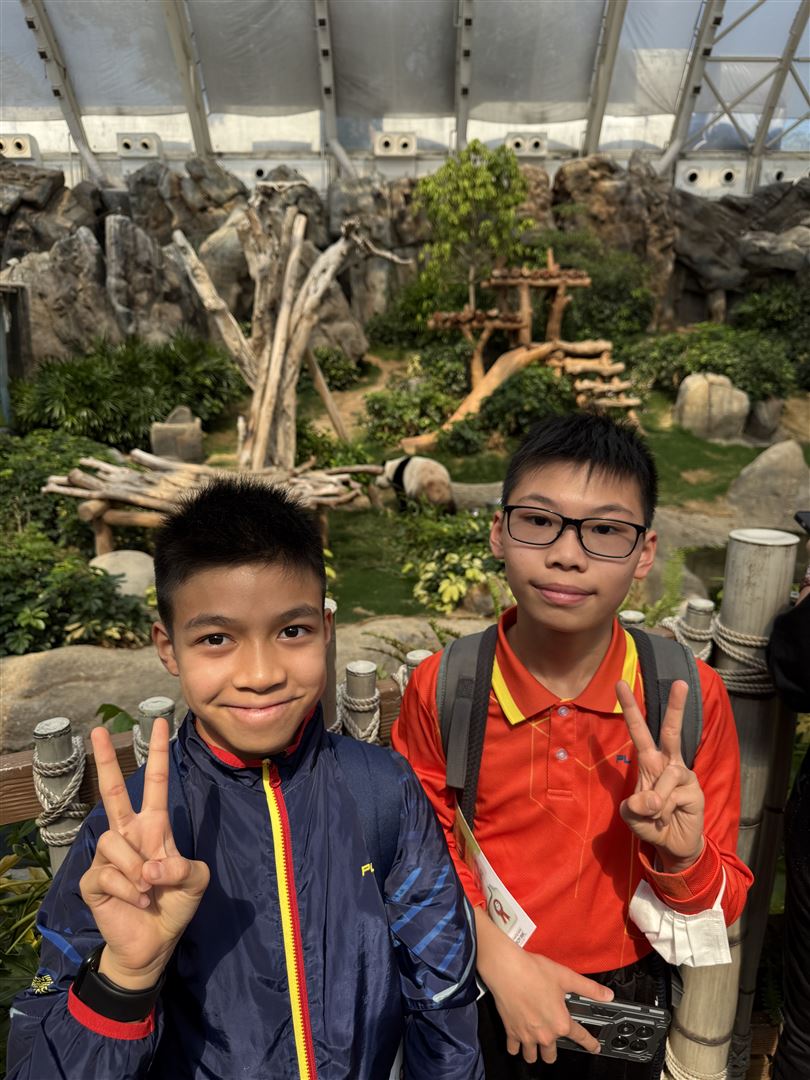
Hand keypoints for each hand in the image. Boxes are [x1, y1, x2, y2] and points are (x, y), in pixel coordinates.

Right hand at [79, 718, 208, 988]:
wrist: (152, 945)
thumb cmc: (174, 907)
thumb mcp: (196, 882)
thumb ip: (184, 868)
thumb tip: (150, 867)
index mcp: (154, 827)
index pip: (155, 784)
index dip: (157, 755)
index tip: (159, 722)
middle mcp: (129, 835)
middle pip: (113, 791)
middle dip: (107, 760)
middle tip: (97, 729)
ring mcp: (109, 857)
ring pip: (115, 842)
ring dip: (136, 869)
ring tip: (147, 890)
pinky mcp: (93, 880)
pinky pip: (108, 874)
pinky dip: (128, 890)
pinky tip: (136, 902)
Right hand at [475, 909, 611, 1064]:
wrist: (507, 970)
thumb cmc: (534, 972)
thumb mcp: (566, 977)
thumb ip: (589, 989)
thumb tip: (607, 995)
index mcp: (560, 1023)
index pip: (580, 1037)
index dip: (590, 1044)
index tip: (594, 1048)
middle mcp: (545, 1034)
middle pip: (551, 1055)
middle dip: (553, 1051)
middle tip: (554, 1041)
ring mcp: (526, 1035)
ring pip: (532, 1056)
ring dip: (535, 1053)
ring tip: (536, 1044)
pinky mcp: (511, 1031)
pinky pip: (514, 1049)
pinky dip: (516, 1047)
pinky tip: (518, 1041)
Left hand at [617, 679, 704, 871]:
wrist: (674, 845)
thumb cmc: (651, 822)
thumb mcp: (632, 816)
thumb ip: (633, 808)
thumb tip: (649, 800)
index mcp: (650, 761)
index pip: (639, 730)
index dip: (630, 708)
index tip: (620, 683)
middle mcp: (668, 763)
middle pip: (670, 731)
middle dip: (675, 706)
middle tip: (678, 681)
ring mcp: (684, 776)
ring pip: (665, 778)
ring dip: (655, 803)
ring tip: (657, 816)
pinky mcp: (696, 792)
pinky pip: (672, 798)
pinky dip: (663, 813)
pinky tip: (669, 818)